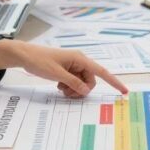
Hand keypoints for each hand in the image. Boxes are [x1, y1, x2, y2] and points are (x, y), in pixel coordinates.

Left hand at [0, 41, 127, 95]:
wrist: (25, 56)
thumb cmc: (40, 61)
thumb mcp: (57, 74)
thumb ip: (73, 83)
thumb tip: (86, 90)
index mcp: (80, 59)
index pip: (101, 71)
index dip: (114, 82)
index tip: (124, 91)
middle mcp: (79, 61)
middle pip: (90, 81)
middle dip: (81, 90)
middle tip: (66, 93)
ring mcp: (73, 65)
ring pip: (82, 83)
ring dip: (73, 89)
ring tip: (60, 88)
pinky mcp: (67, 69)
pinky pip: (74, 81)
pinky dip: (69, 86)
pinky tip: (59, 85)